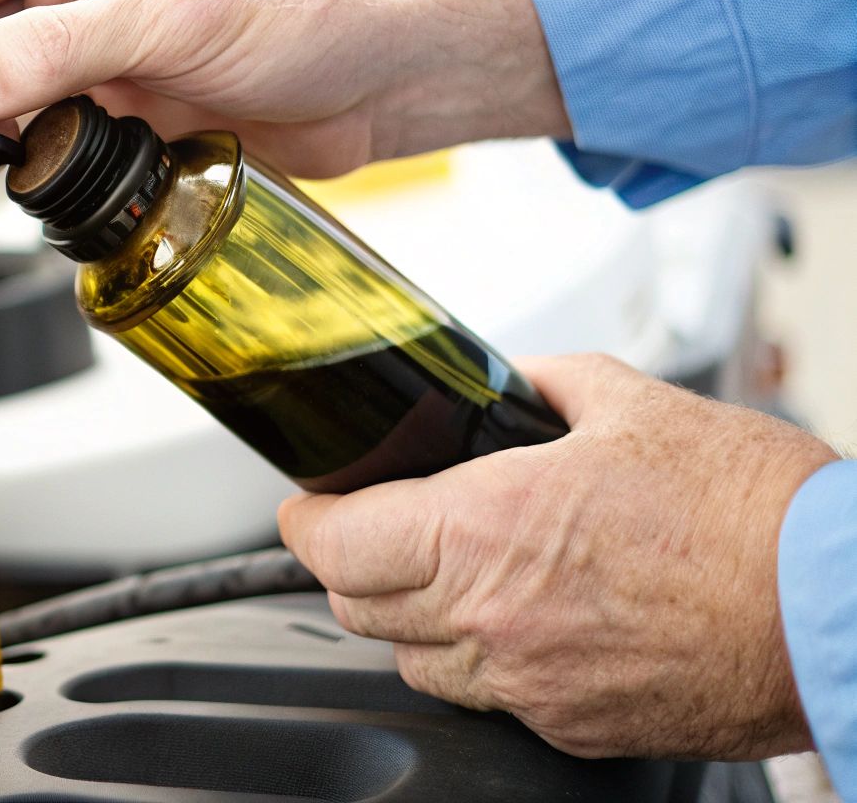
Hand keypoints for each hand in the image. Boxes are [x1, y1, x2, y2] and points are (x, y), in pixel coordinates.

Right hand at [0, 0, 570, 177]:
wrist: (379, 80)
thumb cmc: (303, 12)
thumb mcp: (170, 19)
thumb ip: (55, 49)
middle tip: (11, 135)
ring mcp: (84, 57)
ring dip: (9, 139)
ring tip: (61, 152)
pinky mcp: (108, 118)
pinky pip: (39, 150)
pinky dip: (46, 173)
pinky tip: (87, 173)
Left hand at [278, 353, 837, 759]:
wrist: (837, 609)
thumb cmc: (753, 511)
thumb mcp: (634, 404)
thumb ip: (547, 385)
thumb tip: (511, 381)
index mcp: (485, 528)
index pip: (332, 544)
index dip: (305, 520)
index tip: (308, 502)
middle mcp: (492, 616)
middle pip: (357, 606)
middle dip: (350, 564)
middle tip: (372, 529)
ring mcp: (530, 683)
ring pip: (415, 661)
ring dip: (410, 617)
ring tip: (449, 573)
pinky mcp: (574, 727)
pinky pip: (490, 698)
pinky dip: (484, 660)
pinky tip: (525, 620)